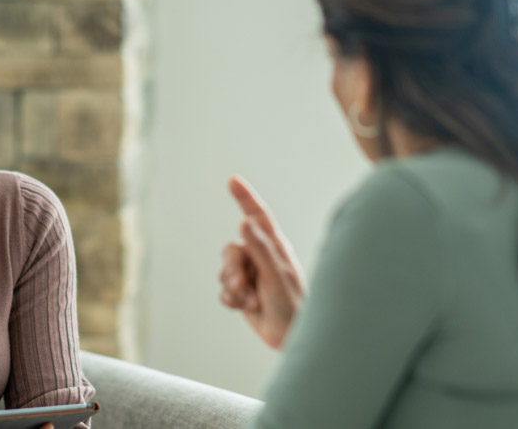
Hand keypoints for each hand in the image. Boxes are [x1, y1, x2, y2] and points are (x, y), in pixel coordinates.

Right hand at [219, 176, 305, 349]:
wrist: (291, 336)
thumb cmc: (293, 304)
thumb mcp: (276, 274)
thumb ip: (260, 248)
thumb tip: (246, 222)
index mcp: (274, 247)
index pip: (257, 216)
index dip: (245, 198)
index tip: (233, 181)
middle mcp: (261, 257)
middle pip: (231, 250)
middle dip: (233, 270)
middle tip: (245, 286)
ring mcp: (252, 275)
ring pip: (225, 271)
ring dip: (235, 288)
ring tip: (252, 301)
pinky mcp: (243, 293)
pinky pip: (224, 290)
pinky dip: (232, 300)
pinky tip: (246, 308)